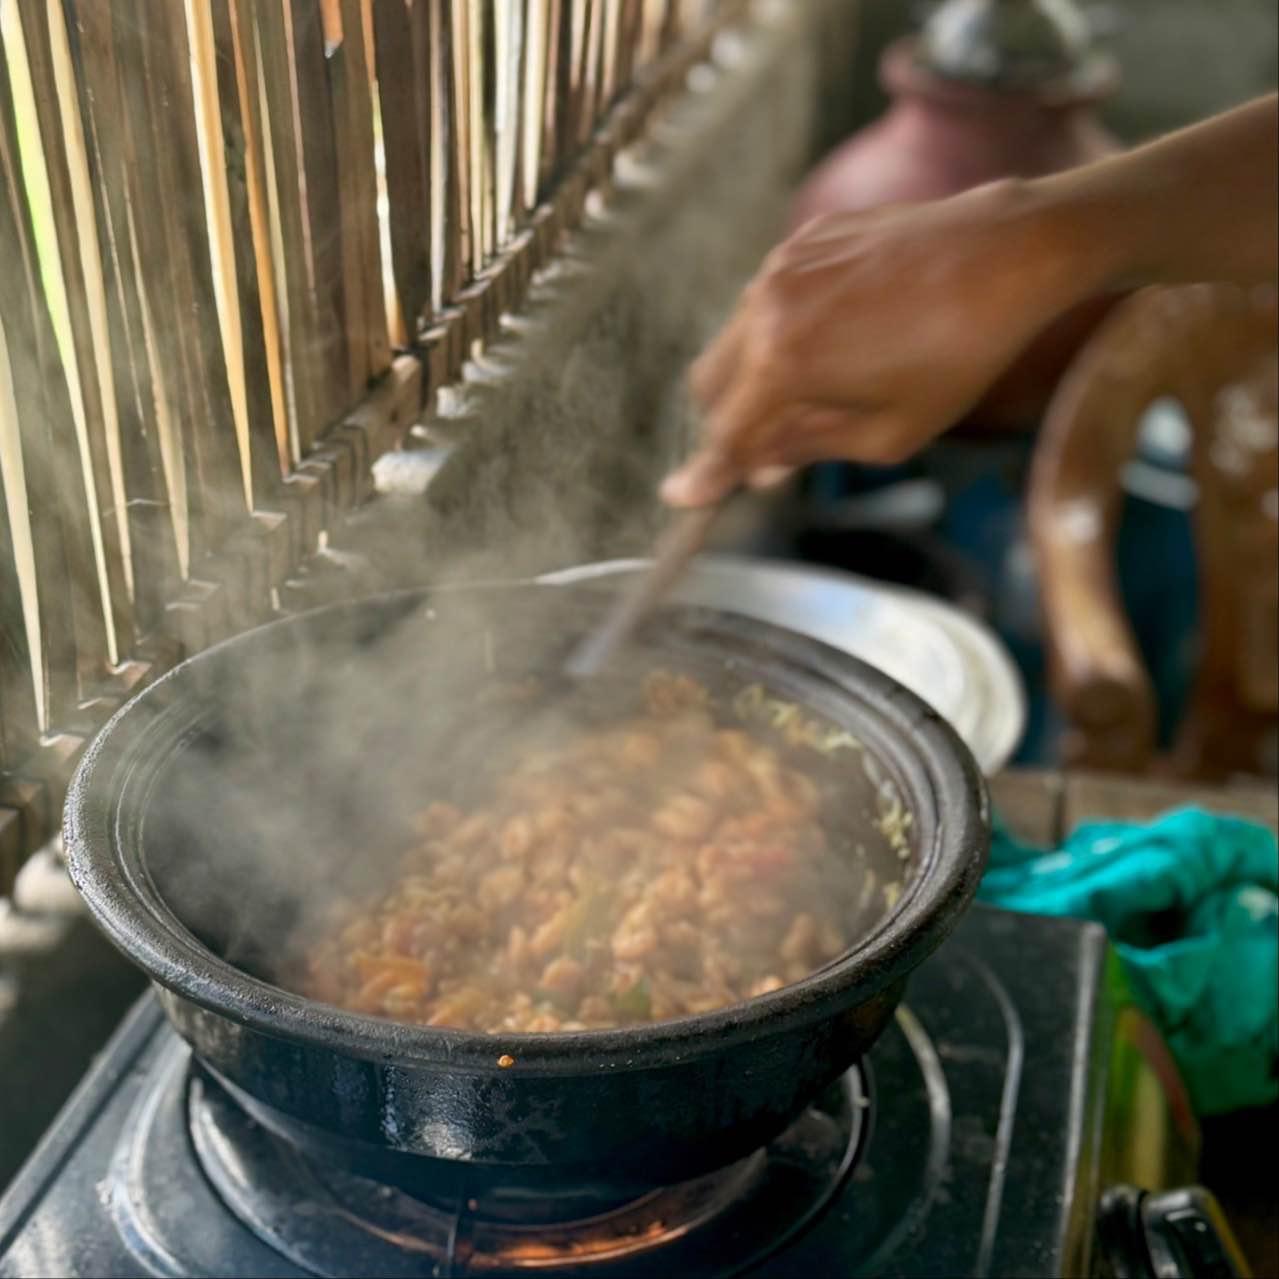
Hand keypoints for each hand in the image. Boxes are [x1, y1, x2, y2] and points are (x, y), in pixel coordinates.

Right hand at [662, 179, 1098, 506]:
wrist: (1008, 254)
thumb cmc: (959, 354)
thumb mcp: (887, 434)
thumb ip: (807, 449)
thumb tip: (758, 466)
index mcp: (784, 364)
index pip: (727, 434)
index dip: (709, 473)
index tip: (682, 497)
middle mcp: (767, 308)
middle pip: (709, 386)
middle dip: (731, 421)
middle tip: (774, 445)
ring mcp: (782, 266)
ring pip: (734, 338)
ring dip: (756, 374)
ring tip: (824, 384)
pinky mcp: (806, 239)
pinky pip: (769, 298)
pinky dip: (784, 329)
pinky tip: (845, 334)